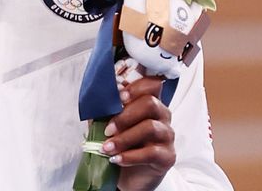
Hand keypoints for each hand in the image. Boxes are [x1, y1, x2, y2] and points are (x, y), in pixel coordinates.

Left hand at [102, 76, 176, 190]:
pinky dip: (130, 156)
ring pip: (150, 127)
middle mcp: (162, 116)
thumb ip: (104, 113)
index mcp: (150, 103)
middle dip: (125, 116)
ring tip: (107, 148)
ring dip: (124, 138)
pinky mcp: (167, 156)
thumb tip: (93, 103)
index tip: (119, 97)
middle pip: (150, 103)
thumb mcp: (109, 127)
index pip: (152, 84)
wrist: (129, 177)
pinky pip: (151, 152)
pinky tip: (116, 159)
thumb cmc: (122, 147)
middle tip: (107, 129)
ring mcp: (167, 136)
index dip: (136, 87)